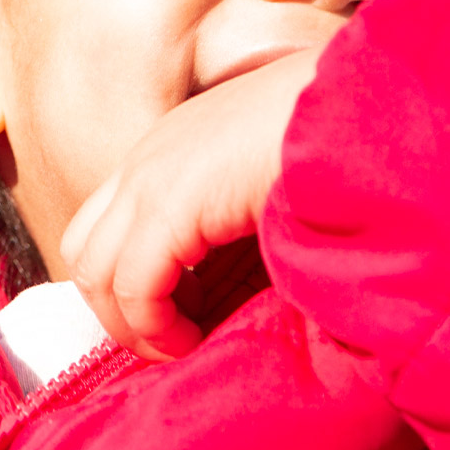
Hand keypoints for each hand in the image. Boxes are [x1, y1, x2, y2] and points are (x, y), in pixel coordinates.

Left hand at [58, 47, 320, 360]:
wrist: (365, 103)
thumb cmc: (340, 142)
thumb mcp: (274, 181)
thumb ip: (242, 221)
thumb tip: (239, 282)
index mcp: (174, 145)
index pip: (109, 223)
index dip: (129, 283)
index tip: (176, 320)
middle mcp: (150, 155)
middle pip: (85, 249)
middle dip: (116, 308)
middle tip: (169, 341)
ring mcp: (152, 174)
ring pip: (93, 271)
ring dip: (131, 324)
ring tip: (181, 346)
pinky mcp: (169, 202)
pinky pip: (132, 286)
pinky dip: (153, 327)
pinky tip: (193, 340)